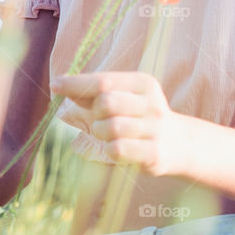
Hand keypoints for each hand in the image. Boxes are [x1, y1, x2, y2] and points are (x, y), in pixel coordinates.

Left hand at [50, 71, 184, 177]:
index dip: (76, 83)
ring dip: (101, 133)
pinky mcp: (154, 154)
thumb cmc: (139, 118)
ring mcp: (155, 129)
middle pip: (105, 102)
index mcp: (143, 84)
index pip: (103, 81)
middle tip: (100, 119)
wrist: (178, 144)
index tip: (55, 85)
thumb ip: (93, 92)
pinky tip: (118, 149)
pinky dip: (109, 150)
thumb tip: (59, 85)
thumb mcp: (123, 98)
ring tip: (109, 135)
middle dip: (94, 112)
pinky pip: (117, 150)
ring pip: (110, 128)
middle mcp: (152, 103)